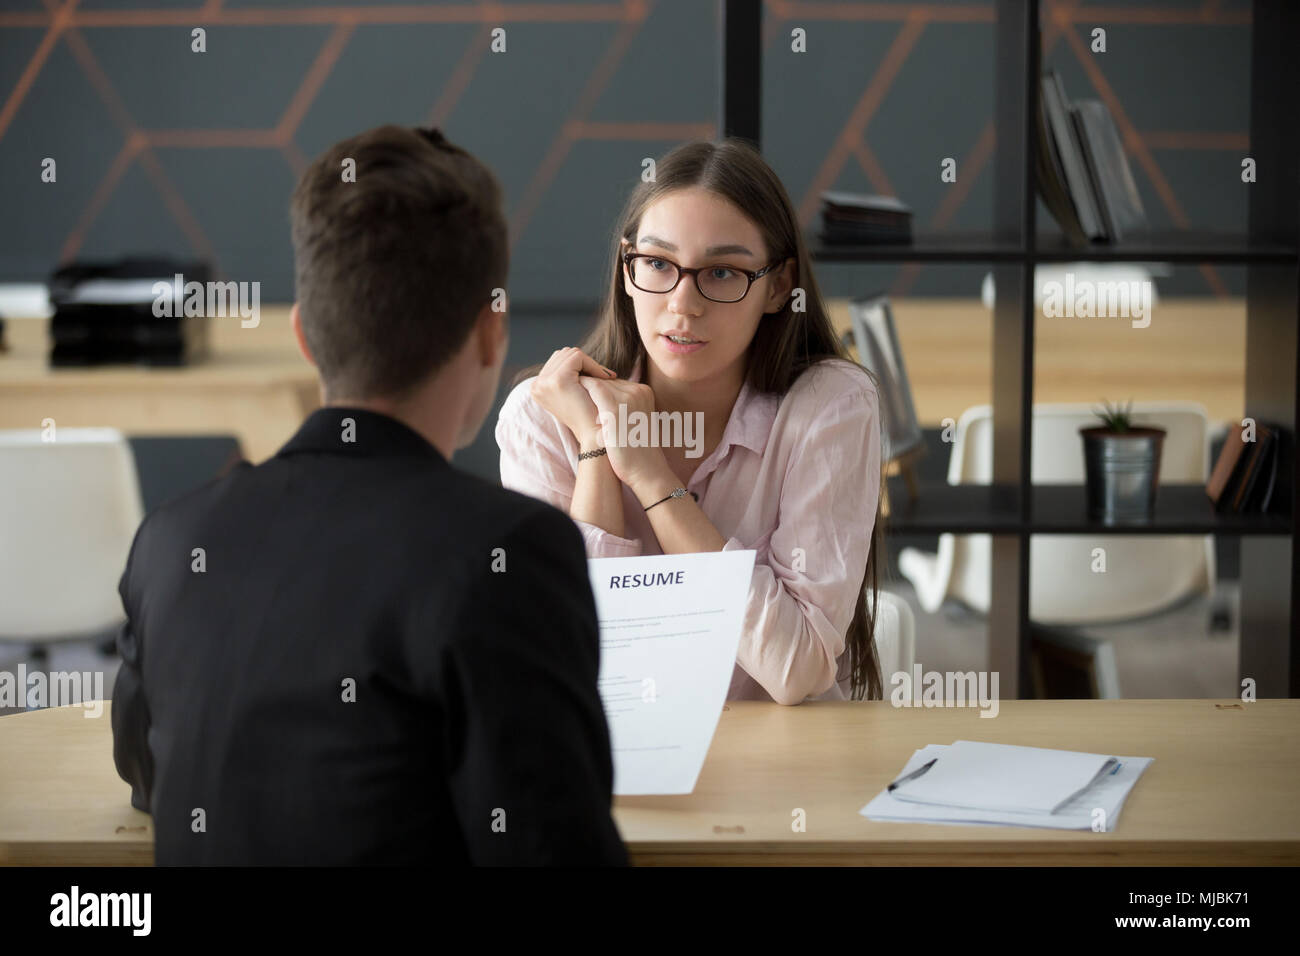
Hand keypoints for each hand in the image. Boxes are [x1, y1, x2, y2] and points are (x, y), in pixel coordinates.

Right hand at [530, 347, 616, 445]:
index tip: (596, 375)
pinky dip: (593, 364)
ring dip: (590, 364)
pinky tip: (604, 378)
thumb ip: (567, 375)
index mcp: (537, 387)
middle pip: (562, 354)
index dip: (578, 365)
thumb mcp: (571, 392)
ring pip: (570, 353)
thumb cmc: (588, 414)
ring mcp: (545, 382)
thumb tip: (572, 354)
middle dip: (583, 362)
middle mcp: (536, 385)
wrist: (594, 433)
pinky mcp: (558, 379)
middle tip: (603, 375)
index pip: (557, 360)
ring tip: (603, 378)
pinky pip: (577, 357)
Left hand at [578, 375, 675, 495]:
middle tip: (575, 395)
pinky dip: (583, 389)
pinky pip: (594, 388)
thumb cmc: (636, 449)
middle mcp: (638, 390)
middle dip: (591, 389)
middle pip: (607, 381)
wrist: (644, 469)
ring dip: (585, 390)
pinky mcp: (616, 408)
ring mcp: (628, 397)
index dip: (599, 388)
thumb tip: (599, 399)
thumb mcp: (634, 419)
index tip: (585, 397)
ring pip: (599, 383)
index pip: (616, 382)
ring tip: (573, 397)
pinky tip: (572, 394)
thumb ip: (622, 405)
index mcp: (645, 391)